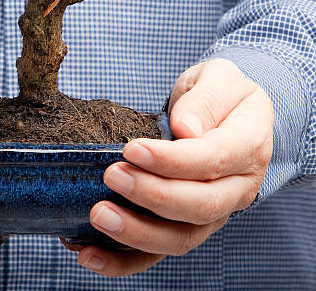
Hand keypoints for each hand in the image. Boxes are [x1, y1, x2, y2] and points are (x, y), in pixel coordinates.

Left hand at [78, 58, 273, 276]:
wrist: (227, 111)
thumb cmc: (219, 92)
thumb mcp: (219, 78)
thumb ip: (206, 100)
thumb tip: (186, 129)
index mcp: (249, 147)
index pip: (212, 160)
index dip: (172, 160)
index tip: (132, 150)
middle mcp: (237, 188)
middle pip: (199, 206)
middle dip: (151, 195)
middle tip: (112, 175)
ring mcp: (214, 212)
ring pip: (180, 238)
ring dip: (137, 234)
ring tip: (98, 216)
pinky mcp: (188, 224)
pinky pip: (159, 250)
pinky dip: (125, 260)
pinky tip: (89, 254)